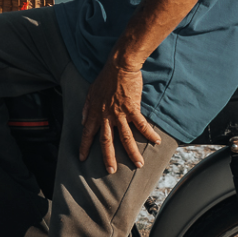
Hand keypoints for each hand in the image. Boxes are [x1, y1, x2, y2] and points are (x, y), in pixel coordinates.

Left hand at [79, 56, 163, 173]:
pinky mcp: (133, 108)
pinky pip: (141, 124)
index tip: (82, 158)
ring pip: (125, 137)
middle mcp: (106, 116)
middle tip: (111, 171)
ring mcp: (120, 113)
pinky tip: (156, 141)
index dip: (84, 146)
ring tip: (138, 164)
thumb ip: (87, 107)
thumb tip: (83, 120)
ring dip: (132, 152)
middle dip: (108, 157)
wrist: (120, 66)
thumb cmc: (106, 77)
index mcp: (95, 112)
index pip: (88, 133)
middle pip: (106, 141)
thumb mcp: (91, 91)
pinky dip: (149, 134)